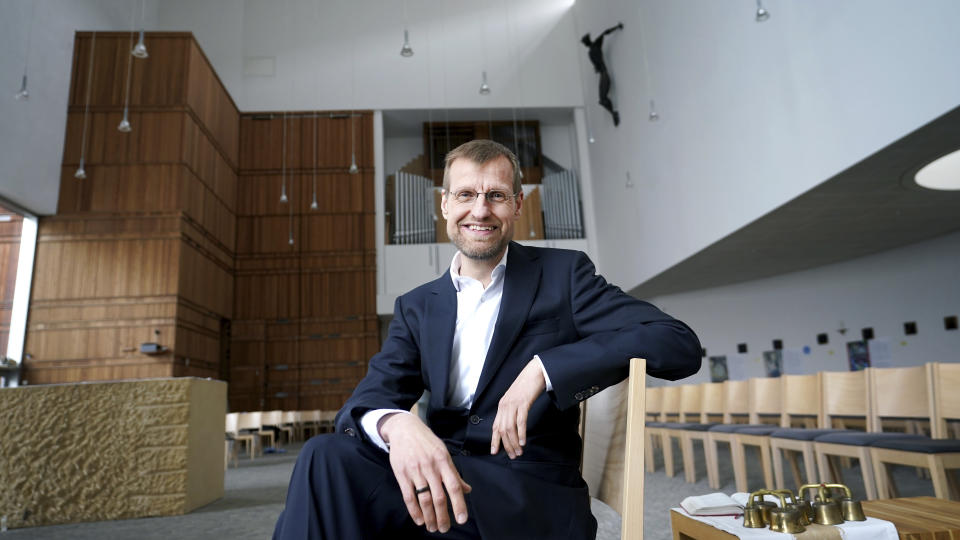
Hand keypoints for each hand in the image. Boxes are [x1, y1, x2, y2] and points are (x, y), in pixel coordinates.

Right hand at [379, 413, 471, 532]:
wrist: (404, 428)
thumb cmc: (426, 442)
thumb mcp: (443, 452)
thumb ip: (454, 473)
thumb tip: (467, 489)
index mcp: (444, 461)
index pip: (454, 486)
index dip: (459, 504)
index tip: (462, 519)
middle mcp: (431, 467)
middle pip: (439, 497)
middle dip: (443, 516)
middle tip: (445, 528)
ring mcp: (416, 471)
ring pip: (424, 499)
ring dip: (429, 517)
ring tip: (432, 528)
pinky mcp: (402, 474)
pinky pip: (409, 496)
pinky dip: (414, 511)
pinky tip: (419, 520)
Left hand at [490, 359, 545, 458]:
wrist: (535, 372)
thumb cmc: (527, 386)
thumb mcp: (516, 399)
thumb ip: (512, 410)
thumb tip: (512, 425)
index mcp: (502, 405)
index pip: (495, 426)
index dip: (494, 440)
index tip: (495, 452)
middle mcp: (505, 405)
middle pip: (502, 430)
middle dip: (507, 445)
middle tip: (513, 455)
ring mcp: (513, 404)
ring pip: (510, 428)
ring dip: (514, 442)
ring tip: (519, 451)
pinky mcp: (523, 402)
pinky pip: (520, 421)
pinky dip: (521, 433)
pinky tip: (522, 441)